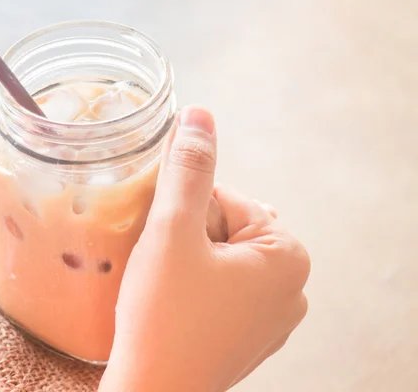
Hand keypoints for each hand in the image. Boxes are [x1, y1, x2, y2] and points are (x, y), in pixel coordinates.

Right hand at [99, 106, 309, 390]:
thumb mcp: (173, 233)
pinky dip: (195, 286)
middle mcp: (292, 289)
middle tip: (159, 264)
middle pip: (228, 228)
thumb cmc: (163, 317)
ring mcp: (272, 318)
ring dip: (188, 259)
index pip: (229, 198)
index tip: (161, 238)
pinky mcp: (248, 337)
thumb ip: (188, 170)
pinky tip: (173, 304)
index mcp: (288, 257)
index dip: (184, 211)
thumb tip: (200, 115)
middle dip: (188, 235)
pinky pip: (221, 289)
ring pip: (222, 258)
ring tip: (162, 285)